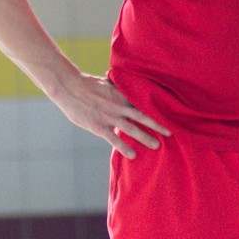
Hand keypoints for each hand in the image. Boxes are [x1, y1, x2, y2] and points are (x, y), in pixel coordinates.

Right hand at [53, 72, 169, 158]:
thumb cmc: (85, 84)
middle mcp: (118, 106)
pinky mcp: (98, 126)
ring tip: (157, 146)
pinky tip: (132, 155)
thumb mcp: (106, 83)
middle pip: (142, 116)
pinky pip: (113, 139)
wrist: (68, 87)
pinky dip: (124, 147)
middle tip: (170, 133)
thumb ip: (118, 88)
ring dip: (145, 137)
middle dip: (157, 126)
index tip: (167, 116)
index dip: (155, 110)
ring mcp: (109, 117)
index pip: (142, 103)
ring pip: (131, 128)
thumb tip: (126, 86)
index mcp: (121, 95)